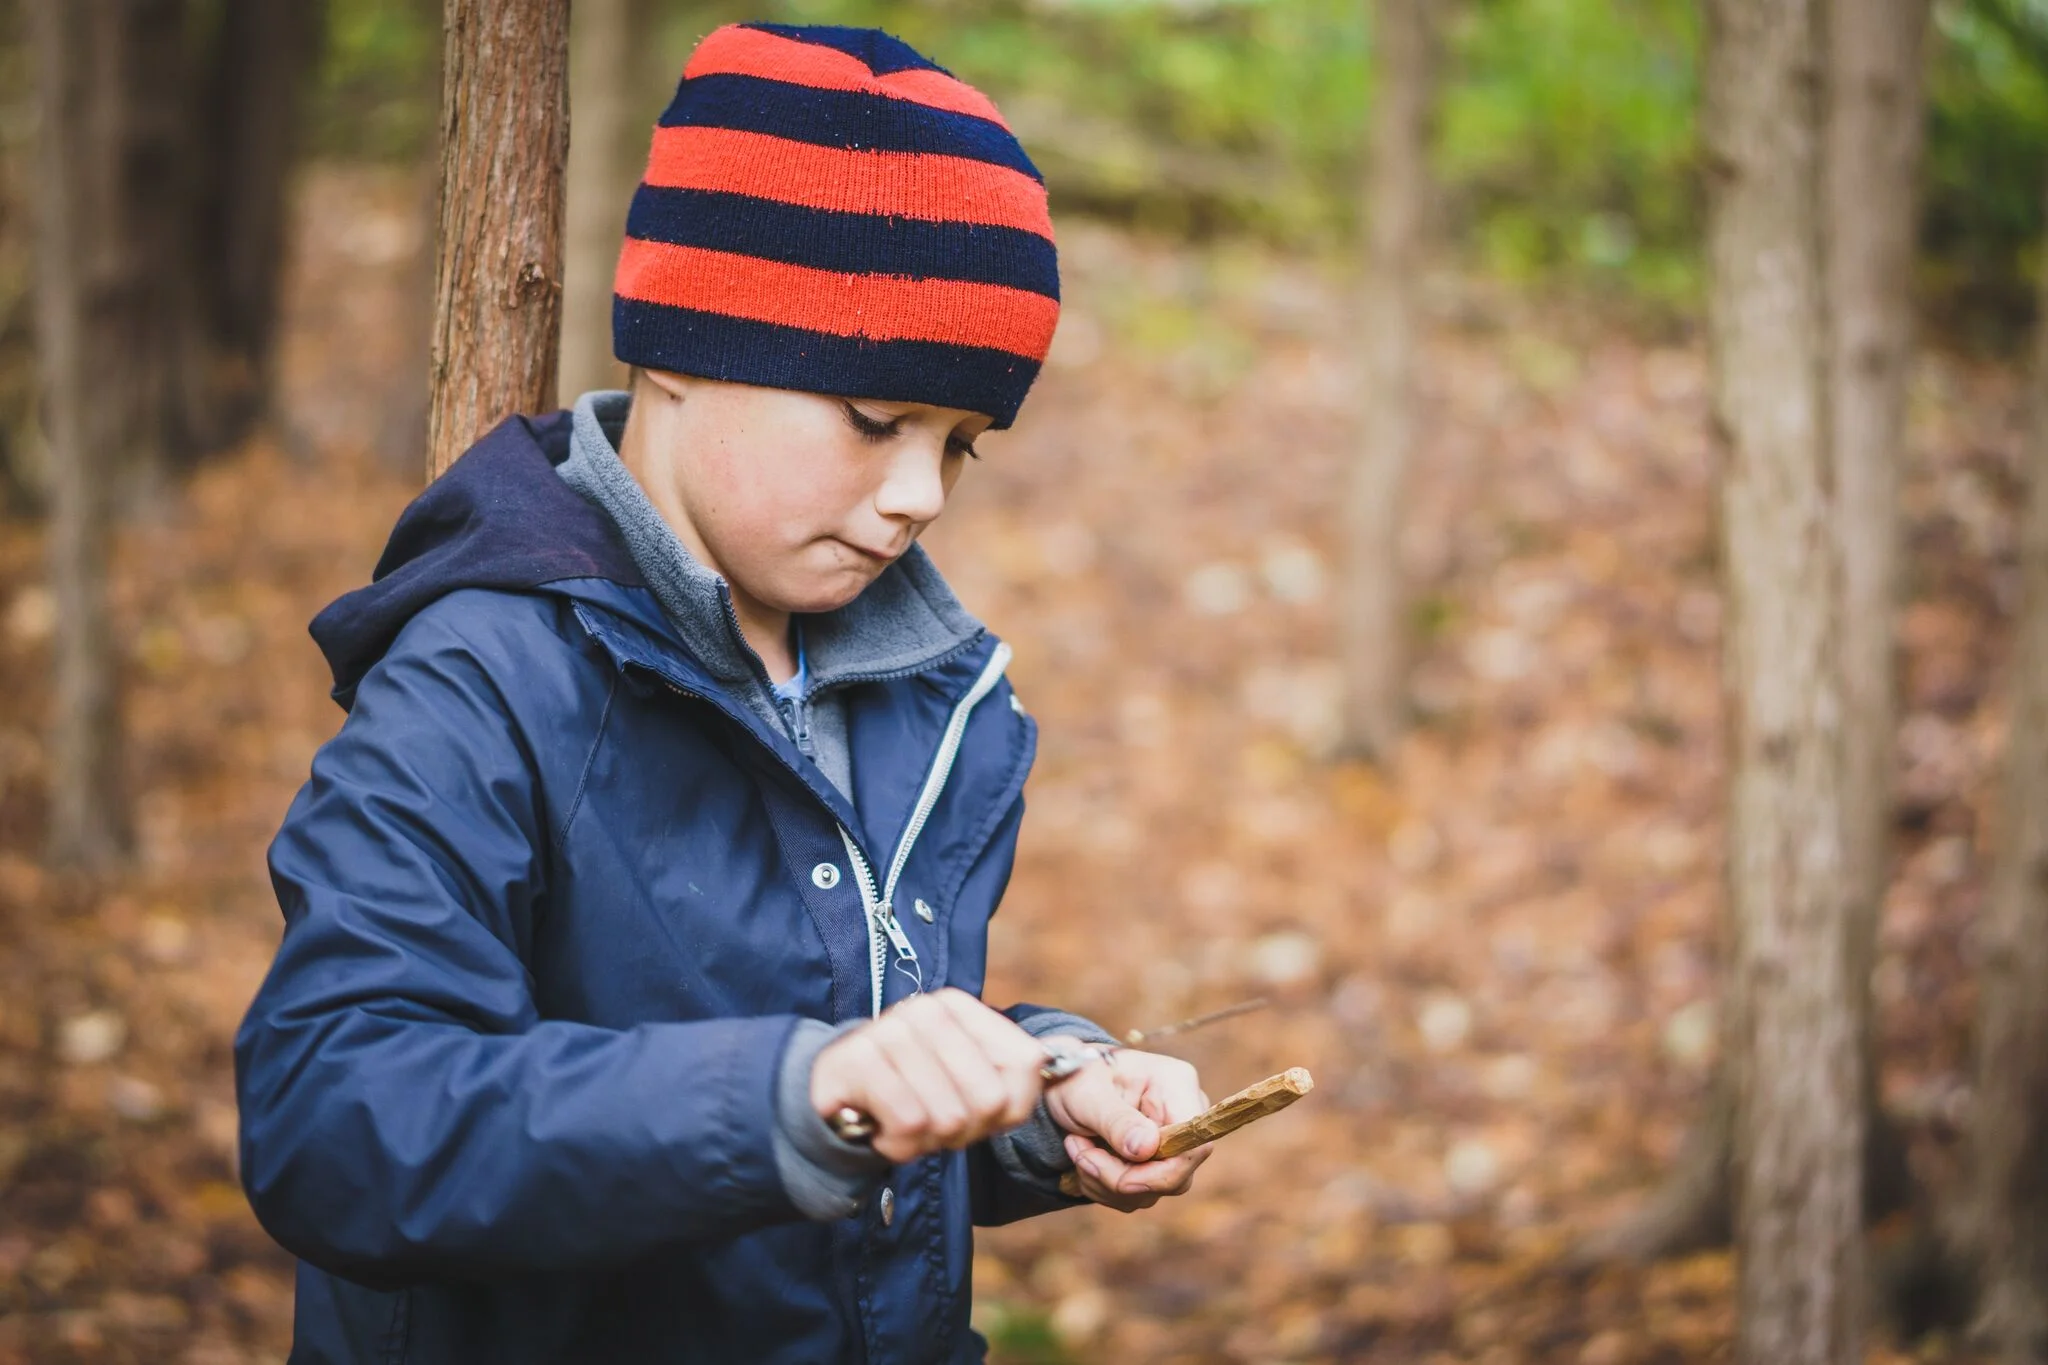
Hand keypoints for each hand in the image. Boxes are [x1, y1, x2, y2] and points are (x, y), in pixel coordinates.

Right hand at [809, 989, 1047, 1163]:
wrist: (832, 1096)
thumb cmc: (910, 1093)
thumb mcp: (965, 1083)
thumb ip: (1011, 1079)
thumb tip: (1064, 1061)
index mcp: (960, 1008)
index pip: (1025, 1067)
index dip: (1005, 1108)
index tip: (975, 1111)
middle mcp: (927, 1010)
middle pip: (988, 1100)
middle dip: (963, 1130)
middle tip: (932, 1122)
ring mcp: (891, 1030)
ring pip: (949, 1116)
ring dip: (927, 1141)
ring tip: (903, 1122)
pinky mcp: (860, 1060)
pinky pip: (910, 1124)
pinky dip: (899, 1144)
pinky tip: (882, 1128)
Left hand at [1044, 1046, 1209, 1211]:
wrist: (1060, 1080)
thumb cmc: (1074, 1076)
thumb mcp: (1087, 1093)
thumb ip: (1117, 1120)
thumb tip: (1148, 1147)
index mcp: (1176, 1085)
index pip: (1193, 1145)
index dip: (1160, 1173)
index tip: (1119, 1179)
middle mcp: (1182, 1115)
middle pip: (1173, 1176)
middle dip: (1120, 1177)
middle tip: (1080, 1154)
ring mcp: (1170, 1141)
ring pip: (1152, 1191)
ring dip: (1104, 1182)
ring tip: (1077, 1147)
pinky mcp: (1153, 1162)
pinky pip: (1137, 1194)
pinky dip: (1104, 1186)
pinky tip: (1085, 1158)